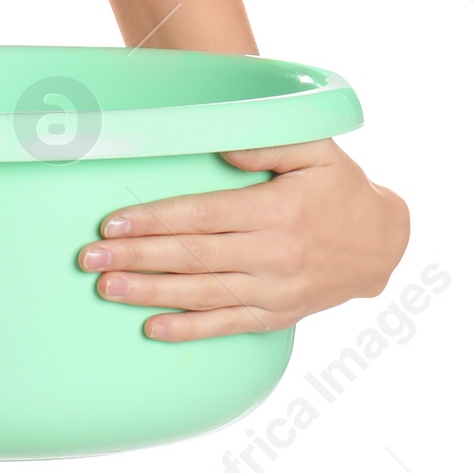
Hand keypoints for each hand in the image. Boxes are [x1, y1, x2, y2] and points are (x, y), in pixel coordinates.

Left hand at [76, 137, 409, 341]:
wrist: (382, 246)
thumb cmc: (340, 189)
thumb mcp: (317, 150)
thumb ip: (267, 142)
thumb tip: (221, 145)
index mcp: (277, 212)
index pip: (202, 217)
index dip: (154, 220)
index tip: (112, 223)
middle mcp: (274, 255)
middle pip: (192, 258)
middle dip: (136, 258)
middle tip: (90, 259)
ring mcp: (276, 291)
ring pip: (202, 294)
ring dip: (150, 293)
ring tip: (107, 289)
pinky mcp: (278, 315)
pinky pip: (227, 325)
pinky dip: (189, 330)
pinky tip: (152, 329)